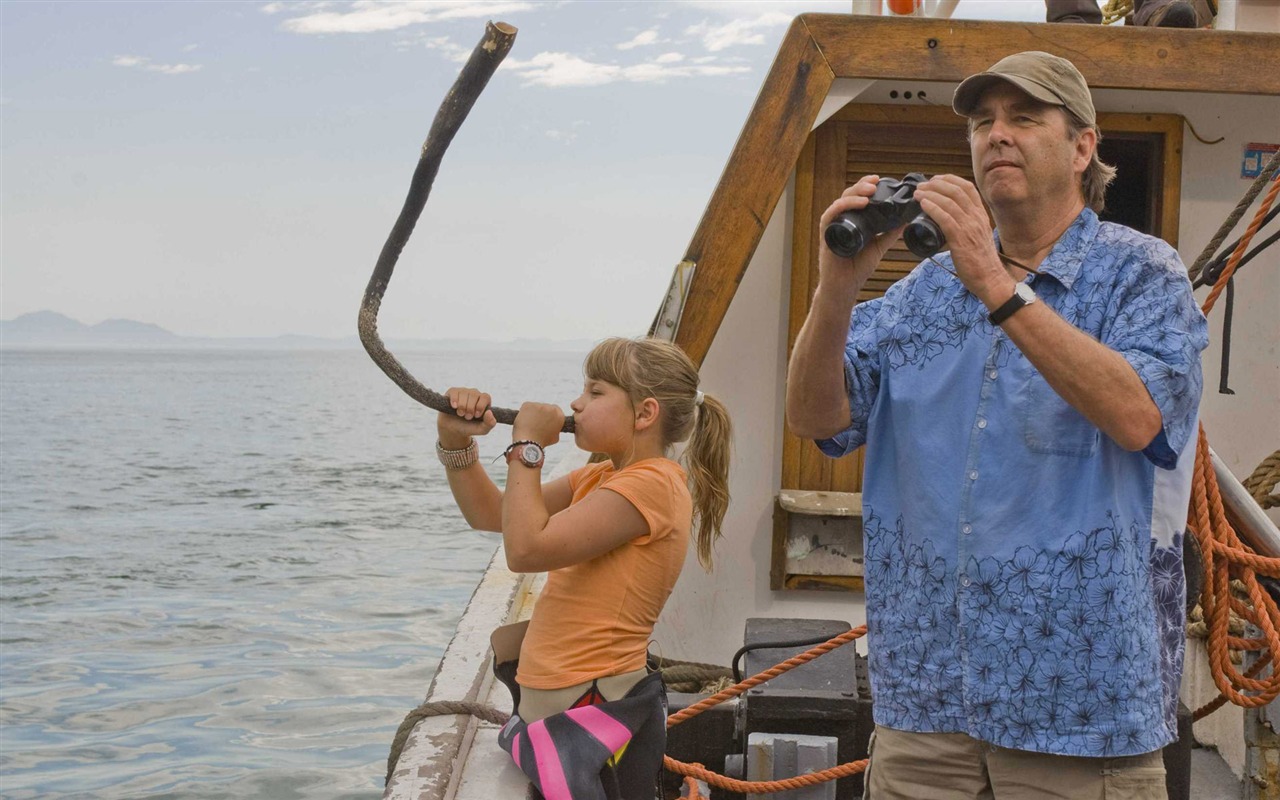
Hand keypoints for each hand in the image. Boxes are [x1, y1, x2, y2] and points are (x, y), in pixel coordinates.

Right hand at [438, 387, 496, 448]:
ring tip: (460, 414)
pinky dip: (454, 401)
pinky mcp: (453, 392)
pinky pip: (455, 392)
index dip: (480, 406)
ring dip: (462, 407)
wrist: (453, 429)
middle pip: (474, 395)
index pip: (485, 397)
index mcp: (484, 400)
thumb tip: (489, 412)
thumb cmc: (469, 427)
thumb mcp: (481, 429)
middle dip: (470, 409)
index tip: (476, 416)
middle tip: (467, 417)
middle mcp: (475, 394)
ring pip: (464, 394)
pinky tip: (454, 407)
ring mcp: (464, 391)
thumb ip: (490, 423)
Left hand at [512, 402, 562, 447]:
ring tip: (529, 424)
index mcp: (559, 415)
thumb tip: (552, 426)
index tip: (544, 420)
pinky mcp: (528, 404)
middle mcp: (550, 408)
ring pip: (535, 407)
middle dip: (541, 413)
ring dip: (532, 413)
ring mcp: (539, 405)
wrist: (529, 442)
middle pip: (545, 407)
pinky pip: (526, 407)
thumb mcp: (555, 437)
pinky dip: (524, 413)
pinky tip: (524, 421)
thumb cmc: (542, 442)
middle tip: (535, 423)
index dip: (549, 415)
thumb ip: (556, 429)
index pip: (555, 409)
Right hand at [817, 175, 906, 292]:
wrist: (845, 286)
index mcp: (853, 220)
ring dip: (855, 193)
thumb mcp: (879, 246)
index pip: (858, 196)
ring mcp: (834, 226)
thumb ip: (890, 233)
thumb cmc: (857, 267)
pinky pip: (831, 215)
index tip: (879, 179)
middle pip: (849, 195)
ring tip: (870, 191)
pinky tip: (859, 203)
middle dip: (862, 185)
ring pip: (841, 201)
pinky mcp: (827, 234)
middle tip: (876, 182)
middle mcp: (842, 220)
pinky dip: (844, 206)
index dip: (866, 185)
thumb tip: (906, 219)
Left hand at [912, 175, 1012, 303]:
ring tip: (918, 193)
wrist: (990, 280)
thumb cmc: (981, 262)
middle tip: (922, 185)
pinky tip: (923, 204)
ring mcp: (969, 228)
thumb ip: (966, 226)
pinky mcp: (961, 240)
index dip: (950, 180)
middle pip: (957, 191)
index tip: (936, 179)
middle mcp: (977, 218)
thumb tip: (948, 223)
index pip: (968, 188)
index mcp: (981, 216)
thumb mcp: (977, 237)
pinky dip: (933, 209)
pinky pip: (946, 219)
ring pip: (950, 202)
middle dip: (937, 184)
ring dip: (931, 194)